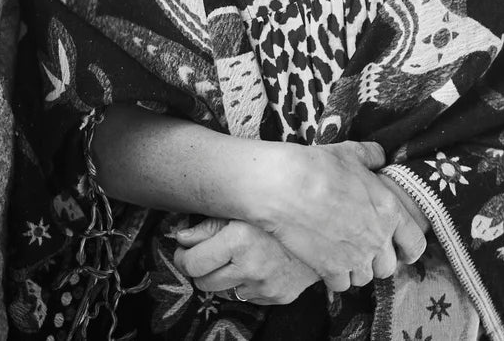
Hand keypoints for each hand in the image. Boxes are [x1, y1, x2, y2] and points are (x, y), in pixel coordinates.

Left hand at [173, 217, 320, 304]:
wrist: (323, 224)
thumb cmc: (278, 209)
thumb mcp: (241, 208)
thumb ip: (207, 225)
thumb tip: (180, 237)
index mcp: (238, 239)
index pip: (192, 263)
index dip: (183, 257)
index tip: (184, 250)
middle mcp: (250, 265)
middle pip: (204, 282)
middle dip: (200, 268)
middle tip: (205, 254)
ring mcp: (264, 285)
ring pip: (223, 291)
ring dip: (222, 276)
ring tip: (232, 257)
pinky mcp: (276, 296)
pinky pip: (247, 296)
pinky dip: (244, 283)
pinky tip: (254, 264)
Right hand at [256, 140, 426, 291]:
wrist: (287, 187)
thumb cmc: (320, 166)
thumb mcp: (351, 152)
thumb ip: (371, 156)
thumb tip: (379, 157)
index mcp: (389, 211)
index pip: (415, 243)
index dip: (409, 246)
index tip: (400, 246)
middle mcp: (377, 238)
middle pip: (388, 266)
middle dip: (378, 259)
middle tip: (363, 245)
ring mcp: (355, 257)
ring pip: (365, 278)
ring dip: (356, 268)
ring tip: (343, 252)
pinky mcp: (331, 269)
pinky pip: (341, 285)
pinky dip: (335, 276)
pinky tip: (326, 259)